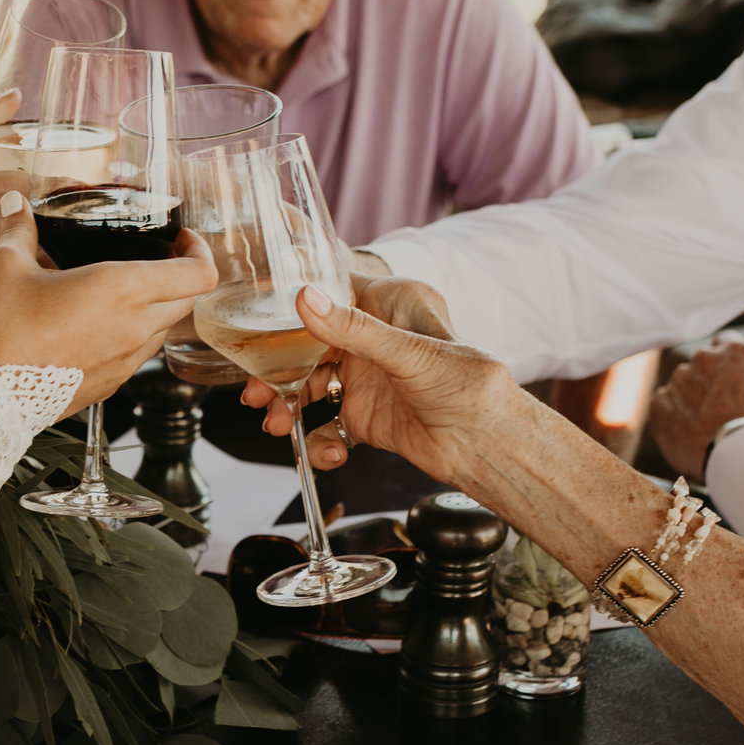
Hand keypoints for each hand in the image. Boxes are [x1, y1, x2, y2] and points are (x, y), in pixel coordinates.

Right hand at [0, 192, 215, 412]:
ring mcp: (125, 362)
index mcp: (122, 290)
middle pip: (187, 300)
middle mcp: (135, 328)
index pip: (198, 274)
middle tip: (155, 257)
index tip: (179, 239)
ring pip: (163, 329)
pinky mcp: (109, 386)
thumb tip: (15, 201)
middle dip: (180, 276)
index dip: (199, 251)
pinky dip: (131, 336)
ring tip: (121, 291)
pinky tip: (96, 325)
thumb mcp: (4, 266)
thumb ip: (19, 228)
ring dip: (156, 308)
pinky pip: (137, 355)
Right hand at [259, 283, 524, 481]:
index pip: (329, 292)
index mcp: (387, 307)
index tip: (256, 313)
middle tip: (255, 390)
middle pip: (308, 348)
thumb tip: (305, 299)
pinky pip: (329, 426)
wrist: (488, 444)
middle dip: (277, 371)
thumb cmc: (468, 385)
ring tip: (276, 424)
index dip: (291, 303)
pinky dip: (321, 441)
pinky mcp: (367, 418)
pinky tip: (329, 452)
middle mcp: (372, 341)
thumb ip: (352, 328)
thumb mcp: (406, 352)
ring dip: (289, 407)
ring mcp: (367, 380)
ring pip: (311, 388)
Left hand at [646, 331, 743, 479]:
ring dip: (687, 402)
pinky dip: (670, 420)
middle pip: (700, 366)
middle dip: (706, 385)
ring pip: (680, 387)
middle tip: (717, 413)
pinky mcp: (659, 403)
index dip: (726, 365)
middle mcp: (704, 358)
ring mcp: (679, 380)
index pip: (724, 344)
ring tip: (704, 430)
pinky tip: (687, 437)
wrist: (743, 455)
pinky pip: (662, 408)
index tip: (729, 382)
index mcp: (736, 352)